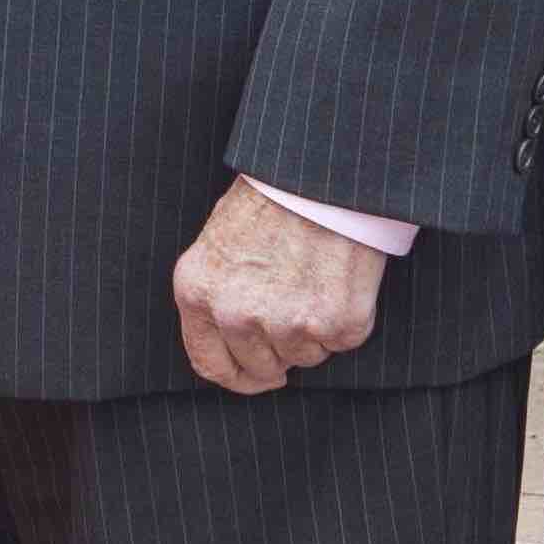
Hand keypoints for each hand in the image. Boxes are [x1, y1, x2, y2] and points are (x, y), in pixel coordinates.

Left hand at [171, 179, 386, 394]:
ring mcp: (287, 323)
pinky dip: (345, 317)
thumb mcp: (220, 239)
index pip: (209, 365)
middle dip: (279, 349)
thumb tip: (233, 342)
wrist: (322, 168)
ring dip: (313, 329)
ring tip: (317, 276)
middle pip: (261, 367)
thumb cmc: (271, 194)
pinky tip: (340, 277)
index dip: (237, 376)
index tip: (260, 375)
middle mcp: (236, 314)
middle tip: (296, 309)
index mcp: (198, 291)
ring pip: (304, 355)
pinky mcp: (337, 323)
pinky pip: (341, 342)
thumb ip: (218, 293)